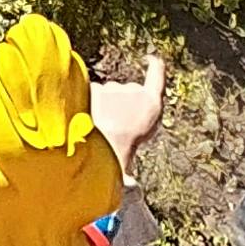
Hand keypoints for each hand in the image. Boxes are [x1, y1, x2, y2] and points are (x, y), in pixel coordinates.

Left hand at [92, 49, 167, 171]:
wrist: (108, 142)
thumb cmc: (123, 155)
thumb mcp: (134, 158)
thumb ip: (135, 159)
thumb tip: (132, 188)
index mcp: (153, 105)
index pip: (157, 77)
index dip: (156, 66)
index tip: (151, 57)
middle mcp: (135, 91)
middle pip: (124, 92)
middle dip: (117, 104)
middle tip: (113, 127)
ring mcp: (115, 87)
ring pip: (105, 94)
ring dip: (101, 107)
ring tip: (101, 127)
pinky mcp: (96, 87)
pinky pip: (90, 93)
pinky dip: (87, 103)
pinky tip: (88, 117)